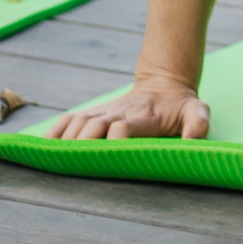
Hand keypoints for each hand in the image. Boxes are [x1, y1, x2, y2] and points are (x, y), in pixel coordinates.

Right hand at [44, 79, 209, 140]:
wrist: (163, 82)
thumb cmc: (180, 106)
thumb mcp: (196, 112)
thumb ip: (198, 124)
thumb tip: (192, 141)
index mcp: (144, 117)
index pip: (124, 126)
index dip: (115, 138)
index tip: (108, 152)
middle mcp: (119, 112)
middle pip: (95, 125)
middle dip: (84, 142)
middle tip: (73, 160)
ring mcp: (105, 111)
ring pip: (80, 121)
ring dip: (67, 138)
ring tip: (55, 156)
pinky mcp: (95, 112)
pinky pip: (71, 118)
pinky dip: (56, 130)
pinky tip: (44, 143)